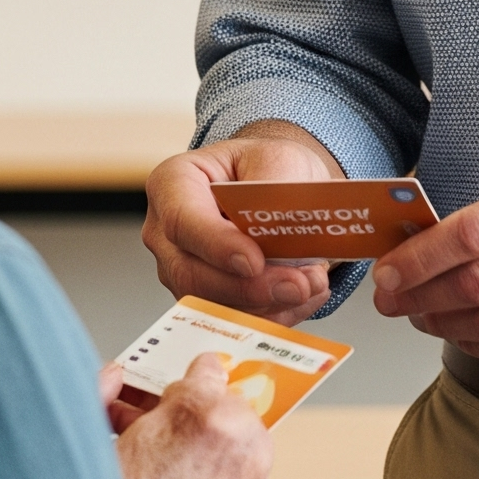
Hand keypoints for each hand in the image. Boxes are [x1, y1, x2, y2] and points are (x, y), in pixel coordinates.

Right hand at [142, 122, 344, 321]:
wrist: (272, 185)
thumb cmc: (264, 167)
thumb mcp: (276, 159)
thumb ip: (273, 194)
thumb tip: (278, 233)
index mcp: (172, 184)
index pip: (183, 221)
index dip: (216, 246)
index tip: (254, 262)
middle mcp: (167, 233)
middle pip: (193, 274)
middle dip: (250, 287)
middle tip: (298, 285)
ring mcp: (182, 271)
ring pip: (214, 305)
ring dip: (269, 304)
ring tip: (312, 284)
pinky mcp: (205, 299)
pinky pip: (234, 319)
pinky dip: (275, 314)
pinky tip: (306, 297)